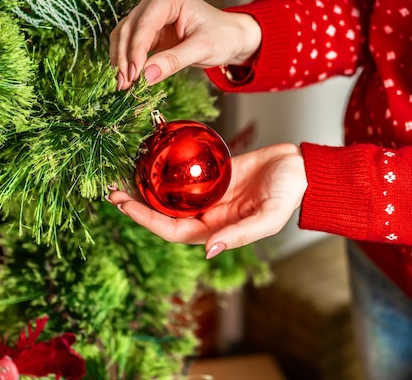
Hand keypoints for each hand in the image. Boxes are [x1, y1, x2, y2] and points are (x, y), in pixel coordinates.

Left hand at [107, 143, 306, 257]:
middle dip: (138, 205)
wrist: (299, 168)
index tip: (126, 206)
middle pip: (164, 214)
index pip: (172, 230)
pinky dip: (167, 170)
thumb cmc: (289, 194)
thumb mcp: (267, 218)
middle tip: (112, 190)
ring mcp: (208, 193)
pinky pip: (184, 173)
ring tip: (124, 176)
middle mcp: (207, 214)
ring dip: (147, 188)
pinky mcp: (212, 174)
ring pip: (170, 194)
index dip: (147, 221)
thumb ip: (238, 235)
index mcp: (215, 230)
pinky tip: (152, 160)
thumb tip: (208, 251)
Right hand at [109, 0, 261, 89]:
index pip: (145, 22)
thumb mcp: (201, 50)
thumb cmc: (222, 37)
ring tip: (123, 84)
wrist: (230, 37)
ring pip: (124, 35)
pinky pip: (130, 43)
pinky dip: (126, 60)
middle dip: (125, 57)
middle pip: (129, 27)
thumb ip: (173, 61)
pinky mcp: (148, 28)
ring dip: (120, 60)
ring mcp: (149, 12)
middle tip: (124, 84)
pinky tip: (127, 78)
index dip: (136, 50)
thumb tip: (146, 77)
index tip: (134, 75)